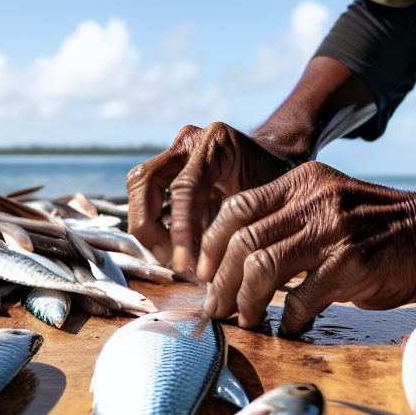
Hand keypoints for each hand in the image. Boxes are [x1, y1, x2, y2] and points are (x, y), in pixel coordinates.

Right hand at [128, 123, 298, 275]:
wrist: (277, 164)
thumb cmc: (275, 184)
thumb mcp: (262, 204)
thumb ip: (235, 229)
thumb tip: (211, 274)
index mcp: (215, 142)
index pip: (184, 187)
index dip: (179, 231)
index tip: (184, 265)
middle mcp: (188, 141)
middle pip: (144, 180)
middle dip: (149, 227)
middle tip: (170, 262)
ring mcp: (174, 151)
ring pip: (138, 188)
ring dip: (147, 228)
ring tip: (171, 260)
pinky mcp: (167, 168)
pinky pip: (146, 196)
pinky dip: (154, 225)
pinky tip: (172, 250)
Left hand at [199, 162, 415, 337]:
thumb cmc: (380, 227)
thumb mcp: (330, 202)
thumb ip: (289, 219)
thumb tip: (241, 259)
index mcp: (302, 182)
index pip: (236, 208)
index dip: (211, 245)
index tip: (203, 273)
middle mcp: (313, 201)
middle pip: (241, 241)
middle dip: (219, 282)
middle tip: (215, 308)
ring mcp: (331, 232)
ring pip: (261, 269)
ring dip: (246, 302)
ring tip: (246, 319)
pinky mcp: (350, 266)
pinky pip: (301, 300)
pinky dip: (290, 320)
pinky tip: (291, 329)